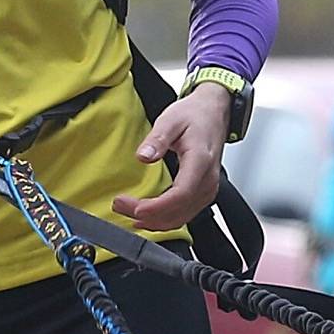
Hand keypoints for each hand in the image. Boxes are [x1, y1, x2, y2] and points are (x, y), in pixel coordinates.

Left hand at [112, 84, 230, 230]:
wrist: (213, 112)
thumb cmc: (195, 115)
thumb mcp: (171, 120)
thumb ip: (157, 139)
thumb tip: (143, 156)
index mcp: (200, 161)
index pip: (181, 194)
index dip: (157, 207)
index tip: (135, 208)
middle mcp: (207, 179)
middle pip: (178, 210)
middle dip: (148, 215)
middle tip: (120, 206)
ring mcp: (207, 189)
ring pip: (181, 217)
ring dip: (154, 221)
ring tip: (127, 212)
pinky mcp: (203, 193)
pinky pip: (184, 214)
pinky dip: (164, 220)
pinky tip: (147, 217)